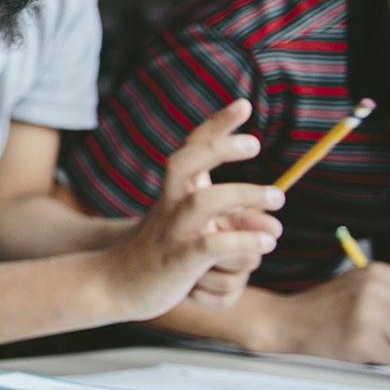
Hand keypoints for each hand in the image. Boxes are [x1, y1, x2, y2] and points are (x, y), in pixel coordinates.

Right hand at [102, 100, 283, 318]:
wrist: (114, 284)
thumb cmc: (163, 254)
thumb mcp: (203, 233)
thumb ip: (240, 225)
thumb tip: (273, 225)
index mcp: (175, 192)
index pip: (193, 148)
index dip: (216, 124)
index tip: (243, 104)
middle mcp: (170, 205)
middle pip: (187, 162)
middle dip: (219, 147)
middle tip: (254, 143)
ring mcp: (172, 231)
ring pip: (203, 202)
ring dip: (242, 194)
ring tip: (276, 198)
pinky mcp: (178, 261)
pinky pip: (209, 246)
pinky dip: (240, 241)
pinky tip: (264, 243)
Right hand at [265, 263, 389, 363]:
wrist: (287, 321)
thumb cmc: (325, 307)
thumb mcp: (360, 285)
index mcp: (378, 273)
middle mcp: (375, 290)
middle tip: (386, 329)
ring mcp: (369, 315)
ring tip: (374, 338)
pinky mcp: (364, 340)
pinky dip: (383, 357)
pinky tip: (364, 347)